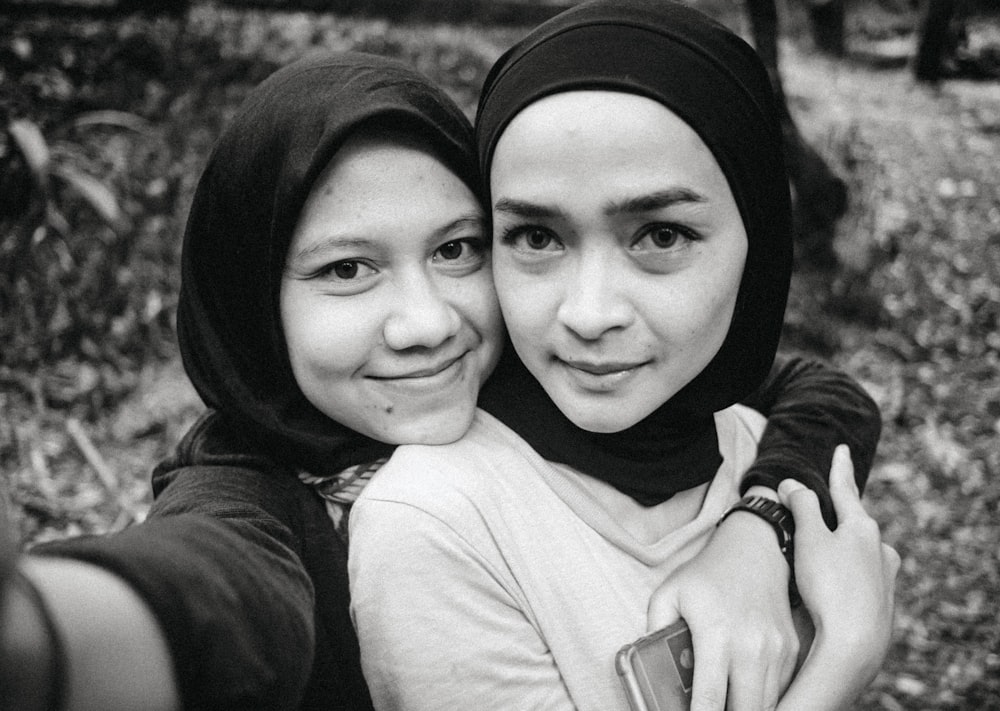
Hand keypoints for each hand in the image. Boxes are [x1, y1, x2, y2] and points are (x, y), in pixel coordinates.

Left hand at [647, 502, 798, 710]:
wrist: (754, 548)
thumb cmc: (708, 574)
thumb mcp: (669, 594)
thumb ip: (653, 631)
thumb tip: (649, 668)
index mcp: (717, 636)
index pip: (710, 700)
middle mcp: (752, 647)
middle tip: (709, 710)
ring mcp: (776, 651)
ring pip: (767, 706)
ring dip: (745, 709)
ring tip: (724, 703)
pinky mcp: (791, 651)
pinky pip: (780, 690)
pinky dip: (763, 699)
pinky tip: (743, 692)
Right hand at [778, 445, 899, 688]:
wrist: (854, 645)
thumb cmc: (829, 587)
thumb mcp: (809, 539)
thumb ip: (802, 506)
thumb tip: (792, 483)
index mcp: (863, 528)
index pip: (846, 490)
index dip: (839, 469)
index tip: (841, 449)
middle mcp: (881, 550)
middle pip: (855, 524)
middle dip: (838, 518)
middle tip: (825, 512)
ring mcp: (885, 579)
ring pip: (860, 555)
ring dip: (841, 552)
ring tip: (821, 559)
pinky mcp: (882, 606)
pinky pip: (860, 581)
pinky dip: (844, 579)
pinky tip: (832, 591)